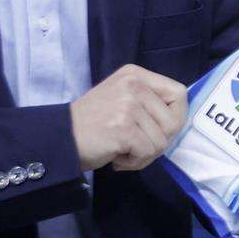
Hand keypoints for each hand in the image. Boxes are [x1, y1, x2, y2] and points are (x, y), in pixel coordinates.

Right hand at [70, 64, 188, 171]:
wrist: (58, 139)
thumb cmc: (93, 124)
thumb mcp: (122, 99)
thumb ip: (149, 102)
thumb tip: (179, 119)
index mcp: (135, 74)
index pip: (179, 93)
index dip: (177, 117)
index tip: (160, 131)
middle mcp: (134, 84)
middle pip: (174, 121)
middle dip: (158, 142)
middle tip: (135, 145)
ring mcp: (128, 105)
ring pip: (162, 141)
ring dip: (144, 155)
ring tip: (122, 150)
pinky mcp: (123, 127)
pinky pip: (147, 152)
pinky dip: (134, 162)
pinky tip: (116, 157)